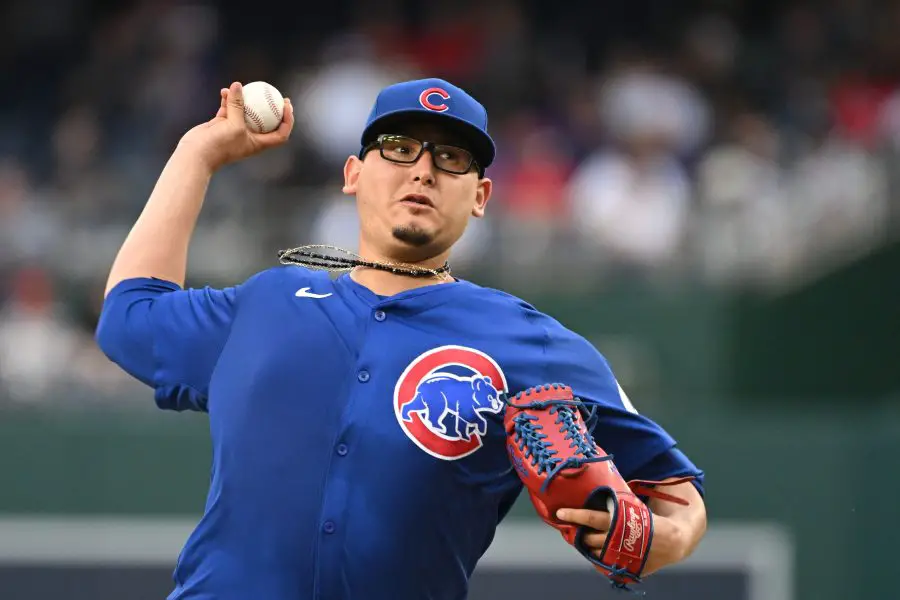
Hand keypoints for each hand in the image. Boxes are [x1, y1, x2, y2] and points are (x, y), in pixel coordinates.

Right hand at [178, 81, 293, 171]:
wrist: (196, 154)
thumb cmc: (220, 145)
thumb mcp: (233, 124)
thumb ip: (237, 105)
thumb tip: (238, 84)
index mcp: (258, 143)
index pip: (280, 134)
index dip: (287, 121)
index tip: (287, 105)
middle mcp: (249, 137)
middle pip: (266, 121)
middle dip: (272, 108)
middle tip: (275, 93)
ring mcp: (235, 130)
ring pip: (244, 111)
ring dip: (244, 99)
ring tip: (245, 87)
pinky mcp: (222, 124)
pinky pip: (228, 108)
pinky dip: (227, 100)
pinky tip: (224, 90)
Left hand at [556, 507, 686, 576]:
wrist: (674, 542)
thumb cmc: (650, 520)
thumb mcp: (633, 507)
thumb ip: (616, 502)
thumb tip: (600, 479)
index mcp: (619, 522)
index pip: (591, 518)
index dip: (575, 515)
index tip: (560, 512)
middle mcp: (617, 540)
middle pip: (589, 538)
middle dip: (580, 533)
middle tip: (575, 528)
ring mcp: (621, 556)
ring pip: (594, 553)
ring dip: (588, 546)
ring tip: (587, 539)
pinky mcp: (624, 567)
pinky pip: (604, 565)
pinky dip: (599, 558)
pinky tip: (600, 551)